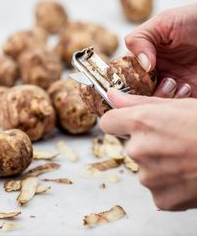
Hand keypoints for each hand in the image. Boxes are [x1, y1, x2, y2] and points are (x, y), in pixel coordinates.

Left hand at [100, 89, 196, 210]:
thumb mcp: (177, 105)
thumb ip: (138, 102)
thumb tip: (112, 96)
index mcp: (141, 122)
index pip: (108, 122)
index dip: (118, 122)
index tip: (127, 123)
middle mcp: (139, 150)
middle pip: (130, 145)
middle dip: (145, 142)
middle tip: (172, 140)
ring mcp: (149, 177)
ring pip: (144, 167)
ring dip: (158, 163)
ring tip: (183, 157)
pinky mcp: (161, 198)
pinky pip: (156, 187)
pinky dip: (168, 182)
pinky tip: (186, 173)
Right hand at [125, 3, 196, 97]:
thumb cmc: (195, 19)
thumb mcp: (164, 22)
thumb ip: (141, 39)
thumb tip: (141, 64)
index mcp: (147, 55)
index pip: (127, 71)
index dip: (124, 78)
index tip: (128, 81)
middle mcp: (157, 71)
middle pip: (138, 90)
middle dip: (142, 92)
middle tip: (155, 82)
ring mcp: (173, 82)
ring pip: (155, 100)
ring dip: (161, 95)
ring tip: (173, 83)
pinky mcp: (189, 92)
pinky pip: (175, 105)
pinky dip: (176, 100)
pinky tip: (186, 88)